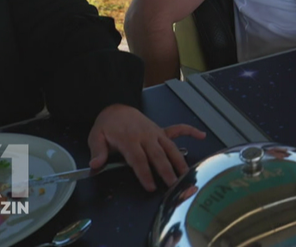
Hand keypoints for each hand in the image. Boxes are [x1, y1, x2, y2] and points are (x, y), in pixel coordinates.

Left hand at [87, 104, 206, 191]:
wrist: (116, 109)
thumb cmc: (107, 126)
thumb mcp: (96, 137)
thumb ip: (98, 151)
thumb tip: (95, 165)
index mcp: (129, 139)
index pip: (138, 159)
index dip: (145, 173)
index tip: (151, 186)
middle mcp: (145, 136)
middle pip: (157, 155)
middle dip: (166, 170)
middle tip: (173, 184)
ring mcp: (155, 132)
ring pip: (169, 147)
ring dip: (178, 160)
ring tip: (186, 174)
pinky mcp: (161, 130)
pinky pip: (177, 129)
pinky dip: (190, 131)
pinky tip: (201, 136)